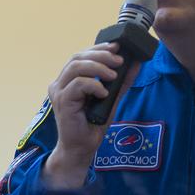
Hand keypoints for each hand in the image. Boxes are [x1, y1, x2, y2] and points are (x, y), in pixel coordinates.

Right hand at [43, 43, 140, 188]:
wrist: (81, 148)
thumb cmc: (92, 124)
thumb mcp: (111, 98)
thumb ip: (120, 81)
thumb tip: (135, 63)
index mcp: (68, 80)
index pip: (80, 56)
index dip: (98, 48)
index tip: (117, 47)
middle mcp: (60, 83)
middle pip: (77, 57)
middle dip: (100, 55)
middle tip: (119, 60)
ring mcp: (59, 92)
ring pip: (75, 67)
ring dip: (97, 67)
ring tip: (113, 75)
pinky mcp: (62, 102)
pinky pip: (77, 84)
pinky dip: (93, 85)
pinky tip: (104, 92)